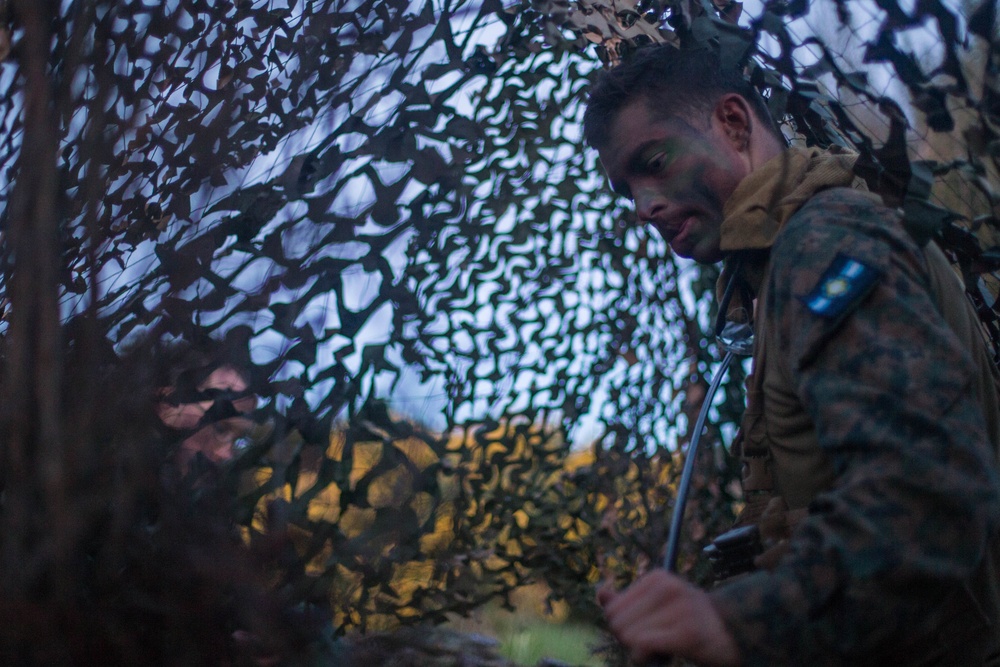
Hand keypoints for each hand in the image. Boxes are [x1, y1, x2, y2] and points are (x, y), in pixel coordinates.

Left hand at [597, 570, 739, 665]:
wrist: (734, 635)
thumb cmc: (689, 623)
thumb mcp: (657, 606)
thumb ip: (627, 602)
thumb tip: (600, 593)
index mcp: (657, 578)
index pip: (612, 609)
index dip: (624, 627)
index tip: (646, 629)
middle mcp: (668, 587)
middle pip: (617, 624)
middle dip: (630, 639)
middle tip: (654, 641)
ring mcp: (679, 608)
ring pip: (629, 637)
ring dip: (640, 651)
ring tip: (663, 646)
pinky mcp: (687, 632)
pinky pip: (643, 646)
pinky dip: (645, 658)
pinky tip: (662, 655)